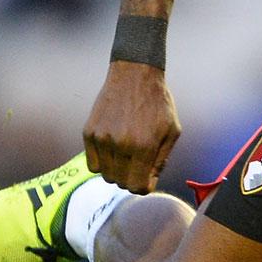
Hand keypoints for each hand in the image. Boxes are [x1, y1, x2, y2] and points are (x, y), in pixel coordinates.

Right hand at [83, 60, 180, 193]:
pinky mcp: (89, 133)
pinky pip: (92, 164)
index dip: (144, 186)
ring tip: (126, 154)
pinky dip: (102, 162)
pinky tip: (113, 148)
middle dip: (131, 178)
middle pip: (121, 184)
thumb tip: (148, 183)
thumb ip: (161, 161)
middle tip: (137, 163)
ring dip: (117, 171)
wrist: (135, 75)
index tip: (147, 177)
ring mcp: (103, 139)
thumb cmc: (157, 103)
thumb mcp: (172, 131)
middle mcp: (121, 145)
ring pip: (106, 175)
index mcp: (144, 147)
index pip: (138, 187)